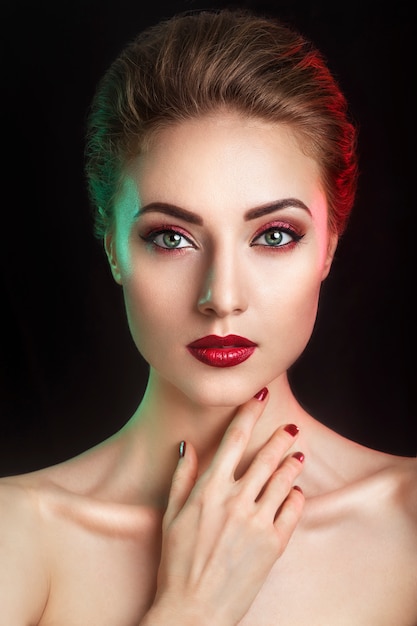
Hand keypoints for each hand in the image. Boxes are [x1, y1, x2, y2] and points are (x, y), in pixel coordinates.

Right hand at [146, 389, 303, 625]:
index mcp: (210, 489)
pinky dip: (297, 496)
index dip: (249, 412)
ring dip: (293, 462)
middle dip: (280, 436)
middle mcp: (237, 500)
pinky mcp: (274, 544)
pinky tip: (296, 491)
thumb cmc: (177, 563)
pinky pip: (293, 510)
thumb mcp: (171, 516)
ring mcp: (258, 521)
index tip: (260, 397)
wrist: (194, 611)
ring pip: (284, 479)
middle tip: (290, 427)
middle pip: (266, 456)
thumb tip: (187, 446)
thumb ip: (182, 477)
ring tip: (298, 454)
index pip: (234, 438)